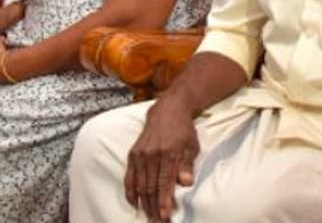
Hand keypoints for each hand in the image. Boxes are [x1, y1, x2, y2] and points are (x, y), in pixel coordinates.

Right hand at [125, 96, 198, 220]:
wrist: (167, 110)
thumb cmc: (183, 130)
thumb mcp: (192, 145)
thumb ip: (187, 165)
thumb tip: (186, 183)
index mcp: (169, 152)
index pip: (165, 182)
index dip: (164, 201)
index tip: (165, 216)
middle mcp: (152, 154)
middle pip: (151, 187)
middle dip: (154, 207)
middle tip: (158, 222)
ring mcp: (141, 154)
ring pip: (140, 185)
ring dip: (144, 204)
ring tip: (149, 217)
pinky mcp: (133, 154)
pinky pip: (130, 177)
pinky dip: (131, 192)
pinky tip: (135, 204)